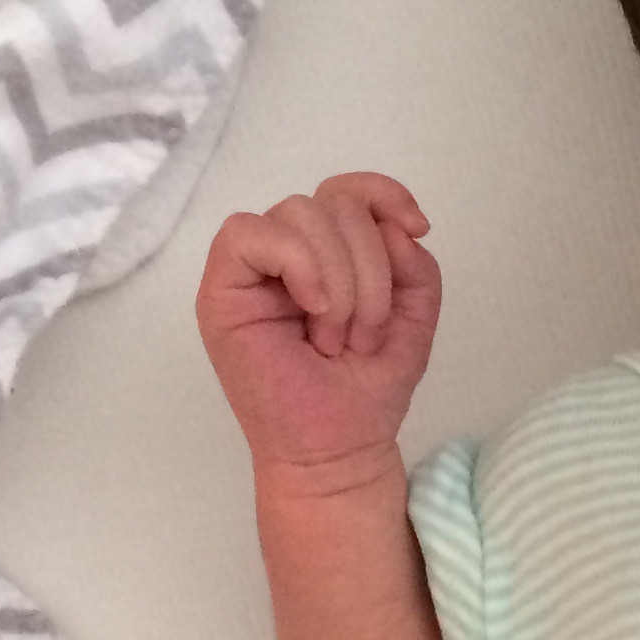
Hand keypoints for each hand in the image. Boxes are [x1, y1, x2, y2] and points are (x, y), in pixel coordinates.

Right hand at [195, 171, 441, 476]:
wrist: (338, 450)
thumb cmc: (365, 389)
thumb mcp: (413, 318)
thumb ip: (414, 265)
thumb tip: (396, 225)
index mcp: (327, 251)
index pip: (347, 188)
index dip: (384, 195)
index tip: (418, 229)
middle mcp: (287, 250)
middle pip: (333, 201)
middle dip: (369, 269)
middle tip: (362, 335)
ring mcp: (251, 268)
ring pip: (301, 214)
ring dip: (341, 282)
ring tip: (336, 339)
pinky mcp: (221, 288)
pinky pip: (251, 235)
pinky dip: (298, 265)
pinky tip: (313, 310)